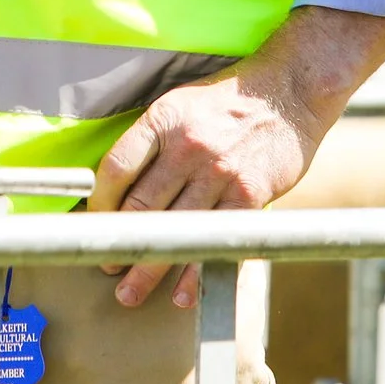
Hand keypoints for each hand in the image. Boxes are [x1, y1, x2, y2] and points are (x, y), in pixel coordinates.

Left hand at [85, 6, 384, 308]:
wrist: (290, 91)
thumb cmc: (228, 100)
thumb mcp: (180, 103)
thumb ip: (152, 140)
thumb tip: (117, 183)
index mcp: (162, 119)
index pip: (116, 168)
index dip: (99, 203)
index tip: (94, 224)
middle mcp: (187, 146)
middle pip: (141, 205)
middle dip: (119, 243)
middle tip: (106, 266)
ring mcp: (218, 172)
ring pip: (175, 229)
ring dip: (150, 267)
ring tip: (130, 292)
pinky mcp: (248, 194)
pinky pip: (216, 238)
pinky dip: (197, 270)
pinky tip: (182, 292)